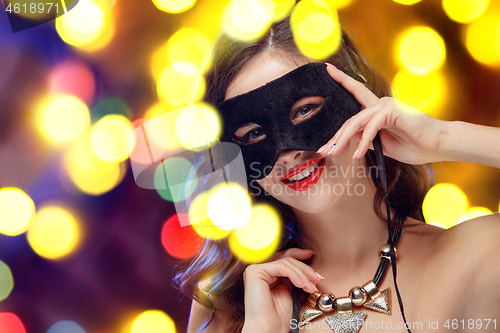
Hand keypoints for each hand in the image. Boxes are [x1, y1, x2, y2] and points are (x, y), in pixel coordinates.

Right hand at [241, 248, 322, 332]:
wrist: (269, 329)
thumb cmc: (278, 316)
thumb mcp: (290, 289)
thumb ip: (293, 275)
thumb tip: (306, 264)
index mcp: (264, 273)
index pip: (282, 257)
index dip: (297, 254)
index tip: (311, 255)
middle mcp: (257, 270)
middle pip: (285, 258)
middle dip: (304, 267)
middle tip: (316, 278)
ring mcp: (255, 269)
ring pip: (285, 262)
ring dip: (303, 274)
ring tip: (311, 287)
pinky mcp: (254, 272)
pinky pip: (281, 267)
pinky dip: (295, 275)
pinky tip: (302, 285)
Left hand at [318, 63, 446, 164]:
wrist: (438, 147)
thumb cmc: (415, 146)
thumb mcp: (383, 145)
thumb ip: (366, 139)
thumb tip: (347, 136)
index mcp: (378, 110)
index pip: (356, 93)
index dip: (342, 79)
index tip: (327, 68)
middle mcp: (380, 103)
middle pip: (350, 119)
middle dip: (335, 137)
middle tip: (323, 150)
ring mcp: (385, 104)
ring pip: (356, 122)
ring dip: (343, 140)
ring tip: (334, 153)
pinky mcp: (391, 110)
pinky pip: (370, 127)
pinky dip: (363, 142)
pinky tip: (359, 154)